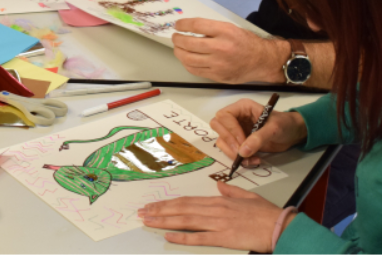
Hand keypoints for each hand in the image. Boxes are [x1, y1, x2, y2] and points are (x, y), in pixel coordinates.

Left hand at [139, 181, 292, 250]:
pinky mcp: (225, 237)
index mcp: (219, 200)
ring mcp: (219, 223)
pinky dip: (183, 237)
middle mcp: (215, 209)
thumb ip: (232, 191)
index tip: (154, 204)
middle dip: (160, 210)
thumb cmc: (267, 213)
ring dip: (164, 220)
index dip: (169, 203)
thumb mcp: (248, 196)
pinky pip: (200, 237)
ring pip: (186, 220)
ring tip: (148, 221)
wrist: (282, 226)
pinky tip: (169, 236)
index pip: (187, 200)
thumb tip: (220, 186)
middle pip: (182, 208)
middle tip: (142, 212)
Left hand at [172, 18, 287, 82]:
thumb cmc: (246, 43)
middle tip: (176, 37)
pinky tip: (186, 59)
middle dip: (177, 39)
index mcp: (225, 32)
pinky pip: (195, 70)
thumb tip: (188, 29)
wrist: (263, 61)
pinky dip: (186, 64)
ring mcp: (219, 64)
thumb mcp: (230, 29)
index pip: (196, 25)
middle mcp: (221, 47)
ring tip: (178, 48)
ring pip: (189, 59)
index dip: (183, 25)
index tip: (178, 25)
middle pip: (189, 43)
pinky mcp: (217, 76)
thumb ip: (211, 29)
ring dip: (179, 52)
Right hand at [211, 99, 306, 165]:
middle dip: (228, 141)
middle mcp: (235, 117)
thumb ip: (258, 138)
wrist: (292, 134)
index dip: (231, 130)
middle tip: (241, 153)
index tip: (242, 142)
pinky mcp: (238, 142)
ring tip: (250, 159)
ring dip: (232, 153)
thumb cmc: (284, 124)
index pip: (224, 116)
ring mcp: (235, 129)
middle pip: (217, 126)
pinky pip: (229, 150)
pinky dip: (238, 158)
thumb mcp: (274, 129)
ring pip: (222, 140)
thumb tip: (243, 152)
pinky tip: (252, 160)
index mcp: (242, 108)